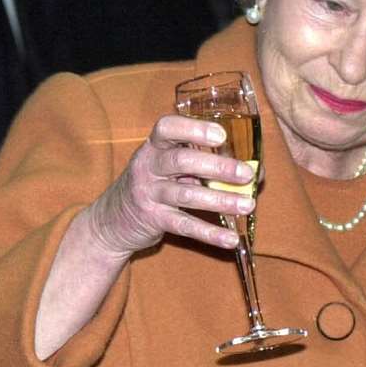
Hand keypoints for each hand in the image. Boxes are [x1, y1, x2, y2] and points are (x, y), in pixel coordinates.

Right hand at [83, 114, 256, 259]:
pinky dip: (210, 234)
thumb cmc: (154, 184)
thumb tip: (253, 172)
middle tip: (245, 173)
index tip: (221, 134)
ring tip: (247, 205)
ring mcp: (149, 194)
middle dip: (216, 166)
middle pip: (180, 161)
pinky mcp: (153, 220)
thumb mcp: (167, 167)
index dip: (193, 128)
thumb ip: (201, 164)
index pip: (166, 128)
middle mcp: (148, 166)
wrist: (112, 219)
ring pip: (186, 195)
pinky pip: (184, 226)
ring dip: (220, 201)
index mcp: (154, 146)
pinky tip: (231, 239)